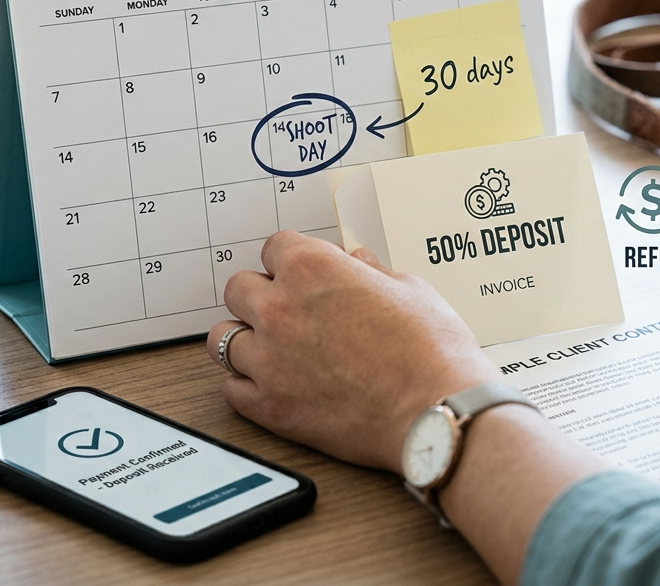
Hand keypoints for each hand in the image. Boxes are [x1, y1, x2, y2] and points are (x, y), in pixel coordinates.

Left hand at [206, 230, 501, 472]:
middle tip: (285, 310)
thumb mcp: (410, 289)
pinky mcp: (269, 406)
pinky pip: (231, 389)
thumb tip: (359, 264)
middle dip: (260, 295)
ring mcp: (268, 360)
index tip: (300, 274)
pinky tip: (270, 385)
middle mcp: (279, 309)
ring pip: (223, 338)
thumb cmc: (431, 352)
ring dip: (245, 339)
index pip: (273, 247)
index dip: (291, 261)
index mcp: (312, 269)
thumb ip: (373, 272)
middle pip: (238, 288)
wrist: (436, 412)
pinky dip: (246, 385)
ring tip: (270, 348)